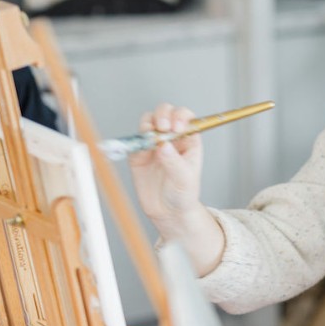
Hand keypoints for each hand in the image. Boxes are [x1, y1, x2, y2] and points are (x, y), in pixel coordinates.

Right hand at [127, 104, 205, 233]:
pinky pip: (135, 139)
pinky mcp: (139, 153)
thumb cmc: (183, 195)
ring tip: (151, 136)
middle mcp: (172, 138)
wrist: (168, 212)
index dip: (180, 117)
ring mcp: (155, 144)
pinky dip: (136, 139)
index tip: (176, 127)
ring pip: (149, 121)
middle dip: (163, 114)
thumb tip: (163, 144)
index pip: (186, 118)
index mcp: (189, 141)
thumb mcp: (184, 179)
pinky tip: (141, 147)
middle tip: (163, 126)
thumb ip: (174, 161)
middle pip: (166, 113)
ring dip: (148, 123)